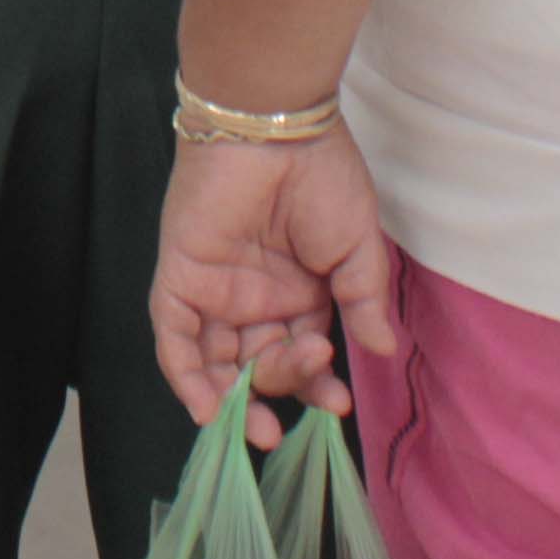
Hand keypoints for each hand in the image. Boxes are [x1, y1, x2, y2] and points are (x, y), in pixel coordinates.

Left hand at [150, 129, 400, 440]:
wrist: (277, 130)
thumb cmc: (323, 179)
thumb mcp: (357, 248)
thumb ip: (363, 301)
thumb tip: (383, 349)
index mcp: (296, 290)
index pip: (301, 353)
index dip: (317, 383)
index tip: (340, 404)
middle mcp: (253, 296)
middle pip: (261, 363)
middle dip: (285, 389)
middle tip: (314, 398)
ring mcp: (214, 289)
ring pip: (217, 362)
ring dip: (235, 400)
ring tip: (259, 428)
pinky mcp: (180, 277)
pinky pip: (176, 339)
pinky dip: (188, 377)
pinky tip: (211, 411)